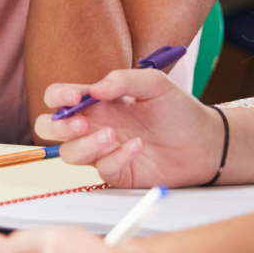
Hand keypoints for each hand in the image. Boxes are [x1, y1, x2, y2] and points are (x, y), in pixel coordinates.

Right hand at [33, 69, 221, 187]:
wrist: (204, 142)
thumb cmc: (178, 110)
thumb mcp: (155, 84)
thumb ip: (123, 80)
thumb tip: (93, 89)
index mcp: (96, 101)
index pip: (58, 97)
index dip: (58, 97)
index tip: (74, 97)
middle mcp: (93, 125)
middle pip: (49, 129)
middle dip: (57, 127)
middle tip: (80, 124)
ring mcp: (102, 150)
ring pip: (70, 153)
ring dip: (86, 145)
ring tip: (113, 135)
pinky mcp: (117, 172)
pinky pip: (101, 169)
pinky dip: (116, 158)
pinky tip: (138, 147)